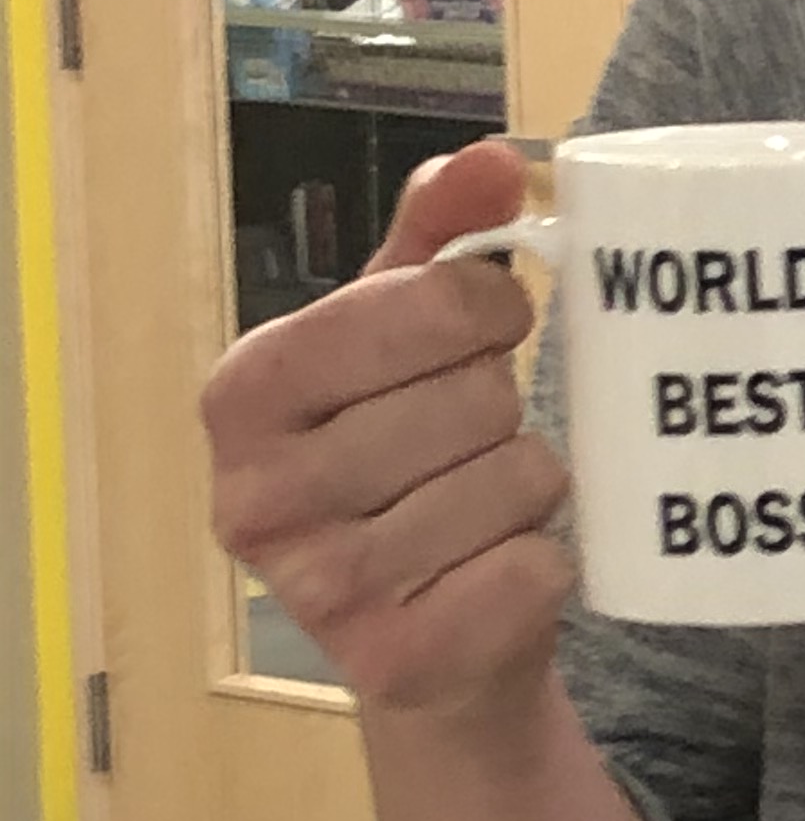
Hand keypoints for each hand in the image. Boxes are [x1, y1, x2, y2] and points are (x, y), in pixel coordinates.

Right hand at [203, 138, 575, 718]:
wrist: (433, 642)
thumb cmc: (410, 463)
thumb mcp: (406, 339)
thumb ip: (440, 238)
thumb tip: (491, 158)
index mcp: (245, 391)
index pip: (424, 303)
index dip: (487, 311)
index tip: (486, 334)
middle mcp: (256, 494)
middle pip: (477, 398)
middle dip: (502, 414)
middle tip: (468, 446)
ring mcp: (318, 588)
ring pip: (514, 481)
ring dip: (527, 490)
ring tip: (481, 510)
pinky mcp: (395, 662)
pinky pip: (534, 570)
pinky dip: (543, 563)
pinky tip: (492, 573)